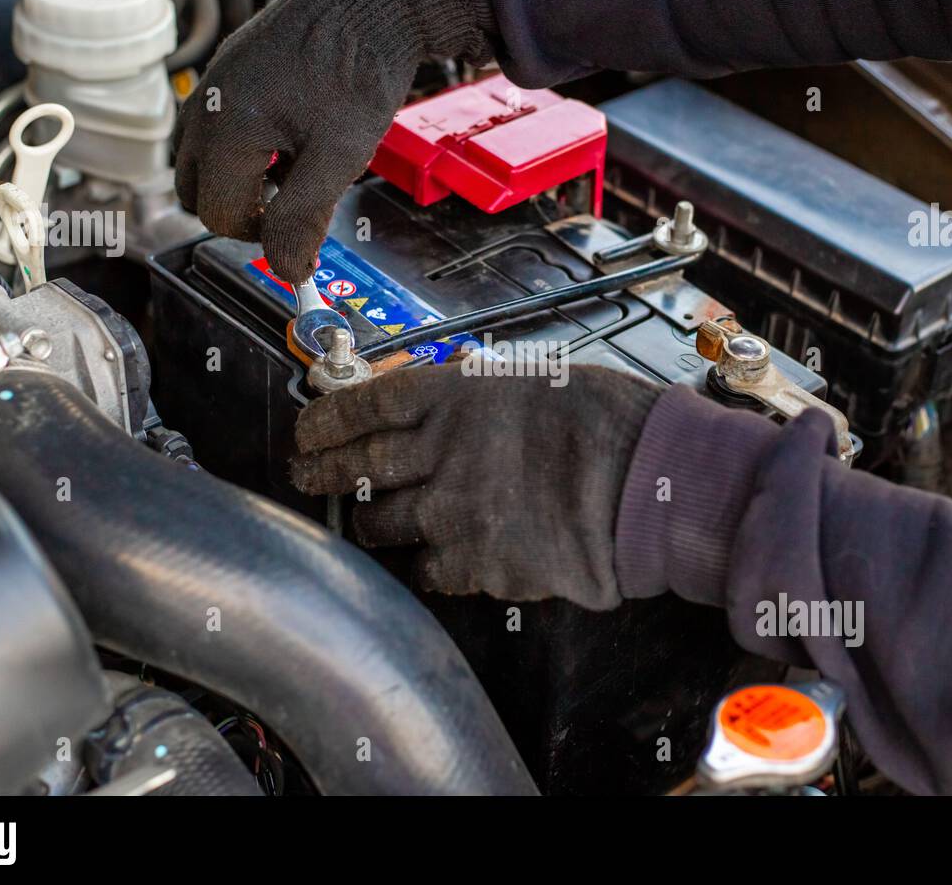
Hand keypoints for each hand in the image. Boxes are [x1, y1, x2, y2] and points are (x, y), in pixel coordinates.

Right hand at [173, 0, 488, 282]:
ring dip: (245, 181)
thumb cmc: (359, 72)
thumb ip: (304, 217)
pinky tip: (296, 135)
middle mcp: (205, 106)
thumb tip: (286, 270)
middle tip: (298, 204)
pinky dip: (249, 149)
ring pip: (206, 162)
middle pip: (199, 192)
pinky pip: (219, 129)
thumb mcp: (339, 157)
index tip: (302, 231)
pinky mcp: (229, 72)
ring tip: (301, 165)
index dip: (262, 237)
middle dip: (244, 210)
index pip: (218, 215)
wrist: (372, 4)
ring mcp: (213, 86)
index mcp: (224, 130)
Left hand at [292, 363, 662, 609]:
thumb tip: (441, 410)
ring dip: (374, 524)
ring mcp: (450, 512)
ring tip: (376, 523)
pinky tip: (442, 557)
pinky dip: (428, 566)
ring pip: (381, 525)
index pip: (363, 405)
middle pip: (356, 466)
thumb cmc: (605, 422)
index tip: (307, 431)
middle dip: (322, 473)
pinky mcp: (473, 564)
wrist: (644, 484)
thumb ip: (472, 399)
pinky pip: (427, 571)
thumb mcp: (528, 380)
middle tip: (308, 476)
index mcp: (452, 397)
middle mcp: (438, 452)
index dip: (326, 421)